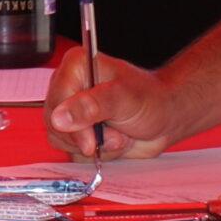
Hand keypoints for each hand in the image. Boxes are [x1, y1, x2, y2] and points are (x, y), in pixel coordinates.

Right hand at [44, 51, 177, 160]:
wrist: (165, 119)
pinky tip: (113, 141)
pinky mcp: (77, 131)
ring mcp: (72, 111)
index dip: (71, 123)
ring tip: (118, 135)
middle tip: (115, 134)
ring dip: (95, 146)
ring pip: (62, 140)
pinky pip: (72, 151)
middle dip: (88, 136)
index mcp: (76, 67)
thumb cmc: (150, 100)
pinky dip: (96, 154)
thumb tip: (59, 118)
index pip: (56, 100)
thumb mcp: (124, 99)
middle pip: (54, 123)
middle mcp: (69, 88)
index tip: (91, 139)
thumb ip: (91, 106)